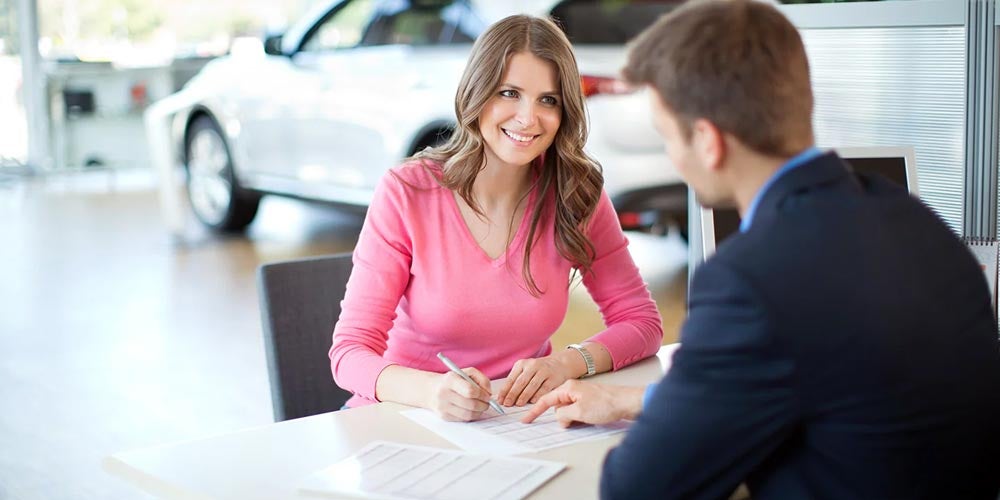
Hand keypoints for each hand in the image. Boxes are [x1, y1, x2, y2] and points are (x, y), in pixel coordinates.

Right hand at [426, 367, 492, 421]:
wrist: (431, 390)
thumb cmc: (452, 380)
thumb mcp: (466, 372)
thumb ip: (481, 379)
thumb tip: (489, 393)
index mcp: (450, 380)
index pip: (470, 391)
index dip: (482, 395)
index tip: (487, 396)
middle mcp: (444, 393)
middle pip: (471, 404)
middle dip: (483, 405)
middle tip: (487, 403)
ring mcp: (443, 406)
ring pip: (468, 415)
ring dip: (479, 412)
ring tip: (480, 406)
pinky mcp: (444, 416)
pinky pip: (463, 419)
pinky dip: (471, 416)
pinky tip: (471, 410)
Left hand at [497, 354, 576, 406]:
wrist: (559, 364)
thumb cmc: (538, 371)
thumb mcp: (525, 371)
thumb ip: (516, 382)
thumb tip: (504, 398)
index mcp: (522, 364)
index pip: (511, 379)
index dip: (505, 391)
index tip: (500, 400)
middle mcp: (532, 366)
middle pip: (520, 382)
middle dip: (512, 394)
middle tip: (507, 404)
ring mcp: (544, 371)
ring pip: (532, 385)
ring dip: (524, 396)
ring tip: (518, 404)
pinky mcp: (553, 378)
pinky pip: (544, 388)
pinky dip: (538, 395)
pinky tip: (532, 402)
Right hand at [521, 380, 643, 426]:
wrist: (628, 402)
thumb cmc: (605, 404)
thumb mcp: (579, 412)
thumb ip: (563, 415)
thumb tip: (559, 419)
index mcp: (568, 387)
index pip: (546, 400)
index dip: (534, 411)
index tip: (525, 420)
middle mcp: (573, 389)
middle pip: (557, 406)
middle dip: (561, 417)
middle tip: (575, 421)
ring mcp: (582, 395)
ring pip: (568, 411)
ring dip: (572, 418)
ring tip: (587, 419)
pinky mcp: (589, 401)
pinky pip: (577, 411)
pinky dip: (578, 418)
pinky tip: (589, 419)